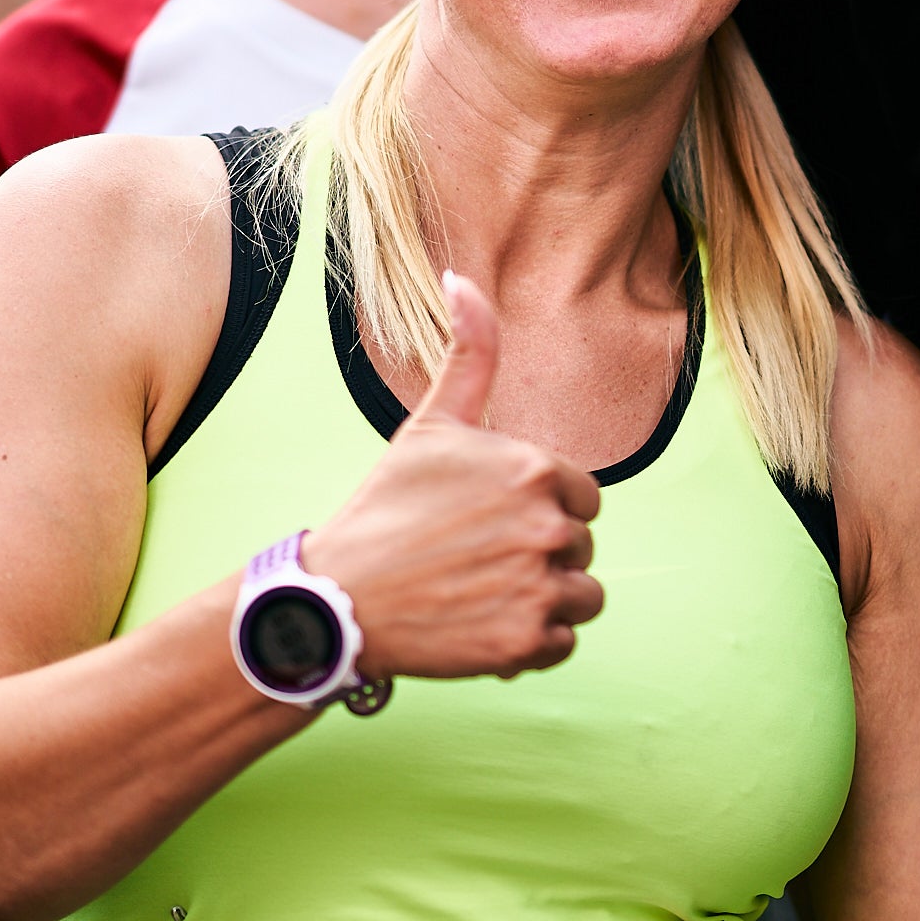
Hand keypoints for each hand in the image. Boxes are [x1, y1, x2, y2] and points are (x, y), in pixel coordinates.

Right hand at [302, 273, 603, 680]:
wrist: (337, 598)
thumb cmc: (386, 508)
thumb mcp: (432, 424)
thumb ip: (470, 352)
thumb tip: (462, 277)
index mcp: (535, 469)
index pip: (581, 495)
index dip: (540, 508)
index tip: (489, 518)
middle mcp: (547, 527)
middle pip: (580, 545)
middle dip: (538, 554)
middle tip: (476, 557)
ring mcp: (538, 588)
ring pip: (583, 596)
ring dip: (543, 599)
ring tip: (484, 592)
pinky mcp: (525, 643)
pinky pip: (562, 644)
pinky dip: (529, 643)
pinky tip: (482, 625)